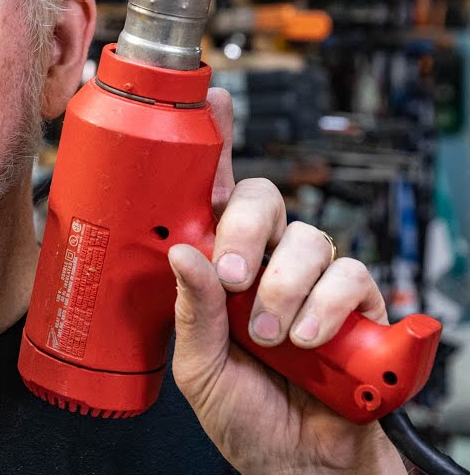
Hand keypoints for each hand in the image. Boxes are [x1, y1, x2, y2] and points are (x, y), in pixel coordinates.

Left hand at [168, 89, 404, 474]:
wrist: (295, 464)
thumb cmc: (243, 414)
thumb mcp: (197, 366)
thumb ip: (193, 310)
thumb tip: (185, 251)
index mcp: (220, 267)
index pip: (216, 194)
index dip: (216, 145)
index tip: (212, 104)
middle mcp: (266, 262)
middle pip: (265, 200)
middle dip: (248, 228)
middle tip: (233, 274)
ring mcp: (313, 282)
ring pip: (311, 238)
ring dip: (286, 286)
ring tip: (270, 334)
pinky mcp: (358, 307)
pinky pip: (353, 276)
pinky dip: (328, 305)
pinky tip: (307, 338)